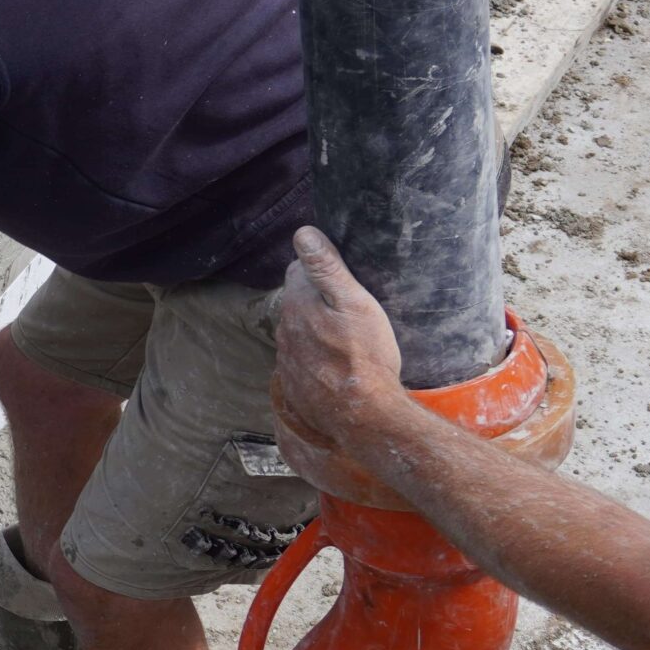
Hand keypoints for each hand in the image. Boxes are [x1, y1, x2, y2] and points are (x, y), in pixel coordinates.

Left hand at [271, 226, 409, 451]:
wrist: (361, 416)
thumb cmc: (364, 356)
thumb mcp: (354, 303)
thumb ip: (327, 268)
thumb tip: (303, 233)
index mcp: (296, 304)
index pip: (298, 271)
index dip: (320, 268)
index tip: (342, 275)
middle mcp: (284, 330)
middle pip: (297, 301)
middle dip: (316, 297)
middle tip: (348, 303)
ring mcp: (287, 358)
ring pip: (299, 331)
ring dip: (316, 327)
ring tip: (346, 333)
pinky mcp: (295, 383)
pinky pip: (303, 359)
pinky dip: (316, 356)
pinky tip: (338, 362)